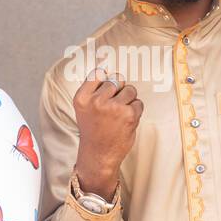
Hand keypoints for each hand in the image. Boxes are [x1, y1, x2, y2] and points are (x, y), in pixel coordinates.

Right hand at [73, 67, 141, 197]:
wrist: (98, 154)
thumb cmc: (93, 129)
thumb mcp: (84, 108)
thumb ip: (93, 89)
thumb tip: (107, 65)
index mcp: (82, 98)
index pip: (98, 73)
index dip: (106, 78)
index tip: (107, 87)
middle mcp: (96, 101)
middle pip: (116, 79)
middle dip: (119, 90)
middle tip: (113, 106)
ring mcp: (113, 108)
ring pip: (130, 90)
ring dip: (128, 100)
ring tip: (119, 114)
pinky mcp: (128, 115)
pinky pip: (138, 103)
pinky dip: (135, 111)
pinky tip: (125, 121)